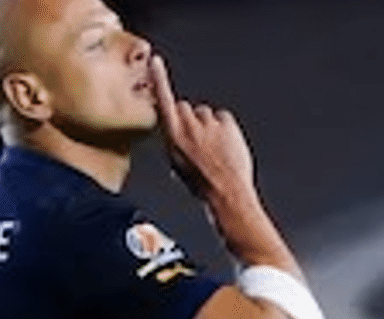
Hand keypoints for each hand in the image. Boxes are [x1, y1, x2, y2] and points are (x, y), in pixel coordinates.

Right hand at [150, 54, 254, 199]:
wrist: (227, 193)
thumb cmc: (202, 185)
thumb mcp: (178, 166)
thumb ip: (176, 143)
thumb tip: (179, 136)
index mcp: (173, 137)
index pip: (163, 100)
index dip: (159, 79)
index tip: (155, 62)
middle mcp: (189, 127)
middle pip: (186, 107)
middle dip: (190, 118)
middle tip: (198, 139)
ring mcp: (209, 124)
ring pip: (206, 114)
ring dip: (209, 126)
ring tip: (215, 148)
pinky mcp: (227, 124)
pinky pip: (223, 118)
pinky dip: (225, 129)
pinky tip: (226, 145)